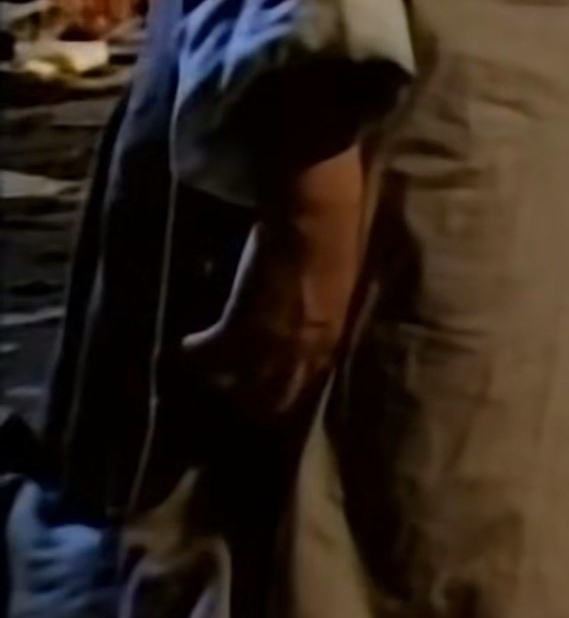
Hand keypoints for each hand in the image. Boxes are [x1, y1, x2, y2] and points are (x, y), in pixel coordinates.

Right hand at [181, 146, 366, 423]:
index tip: (268, 394)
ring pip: (236, 385)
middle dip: (252, 401)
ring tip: (202, 370)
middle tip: (229, 390)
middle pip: (273, 400)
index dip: (286, 394)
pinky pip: (208, 355)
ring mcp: (270, 345)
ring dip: (217, 379)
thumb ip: (322, 315)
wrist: (316, 216)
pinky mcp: (239, 327)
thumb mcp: (335, 289)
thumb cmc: (334, 240)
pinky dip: (192, 352)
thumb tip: (307, 324)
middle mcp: (304, 352)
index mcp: (332, 339)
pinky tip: (184, 346)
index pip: (308, 388)